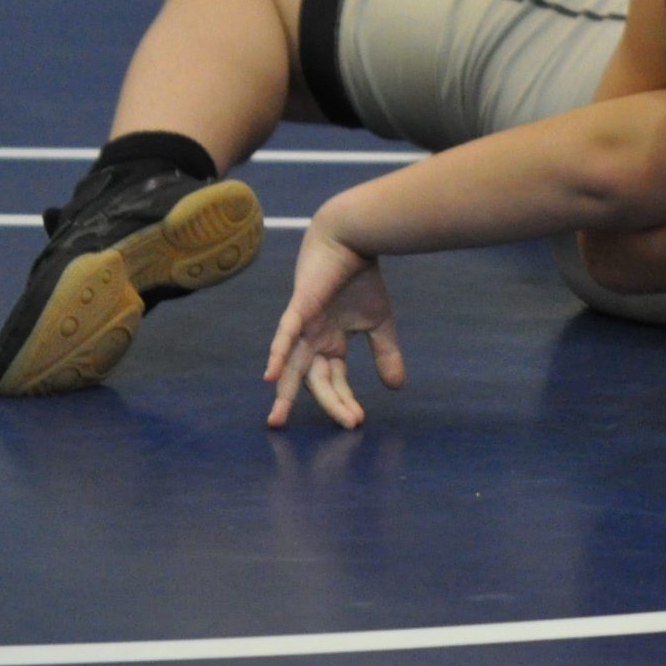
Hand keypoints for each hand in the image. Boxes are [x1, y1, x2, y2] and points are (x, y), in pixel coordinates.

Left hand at [263, 215, 405, 428]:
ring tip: (277, 420)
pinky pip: (285, 336)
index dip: (345, 400)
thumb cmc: (361, 277)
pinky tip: (269, 376)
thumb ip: (385, 353)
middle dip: (330, 403)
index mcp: (330, 344)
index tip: (359, 421)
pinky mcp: (299, 310)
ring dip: (284, 392)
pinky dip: (277, 356)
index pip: (336, 381)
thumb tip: (395, 387)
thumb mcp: (379, 322)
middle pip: (316, 380)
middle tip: (347, 426)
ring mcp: (303, 327)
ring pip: (292, 367)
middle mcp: (312, 340)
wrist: (353, 239)